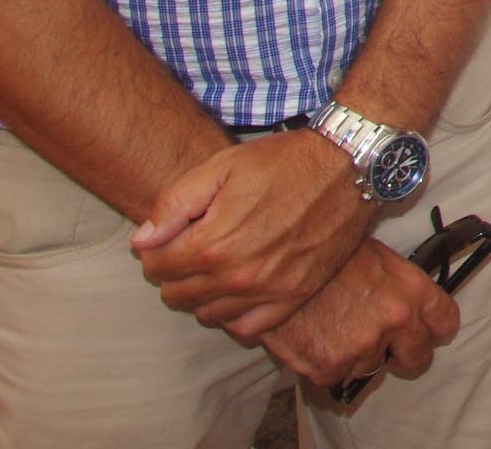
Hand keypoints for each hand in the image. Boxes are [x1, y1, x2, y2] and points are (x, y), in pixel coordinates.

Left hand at [131, 130, 376, 336]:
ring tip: (215, 264)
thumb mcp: (221, 167)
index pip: (155, 266)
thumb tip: (143, 241)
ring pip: (207, 313)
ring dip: (201, 293)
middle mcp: (238, 276)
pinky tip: (237, 289)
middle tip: (191, 246)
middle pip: (177, 294)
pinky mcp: (294, 296)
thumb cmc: (283, 162)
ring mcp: (268, 290)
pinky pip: (247, 327)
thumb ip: (173, 204)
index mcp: (213, 244)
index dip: (155, 248)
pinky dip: (233, 314)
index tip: (170, 233)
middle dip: (173, 271)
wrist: (348, 166)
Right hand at [260, 238, 460, 392]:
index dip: (434, 330)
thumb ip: (399, 286)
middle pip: (418, 356)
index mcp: (413, 290)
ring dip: (357, 354)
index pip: (445, 322)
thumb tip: (407, 304)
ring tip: (335, 327)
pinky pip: (336, 375)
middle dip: (404, 353)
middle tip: (386, 345)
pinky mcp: (330, 366)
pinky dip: (326, 362)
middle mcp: (396, 321)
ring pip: (370, 366)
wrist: (280, 264)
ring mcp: (364, 346)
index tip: (427, 332)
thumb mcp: (377, 257)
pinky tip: (315, 337)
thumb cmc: (328, 253)